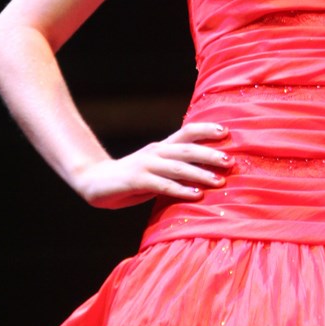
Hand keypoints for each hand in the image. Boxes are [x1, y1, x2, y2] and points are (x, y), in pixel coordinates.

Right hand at [71, 122, 230, 208]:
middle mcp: (156, 152)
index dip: (206, 130)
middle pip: (187, 148)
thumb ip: (176, 169)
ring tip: (219, 181)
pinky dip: (181, 189)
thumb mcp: (156, 169)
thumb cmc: (132, 178)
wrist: (93, 181)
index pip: (187, 132)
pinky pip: (162, 185)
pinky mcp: (136, 180)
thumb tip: (207, 172)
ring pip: (177, 167)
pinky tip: (196, 195)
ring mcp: (145, 165)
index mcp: (162, 147)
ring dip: (200, 173)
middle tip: (231, 161)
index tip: (227, 132)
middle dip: (210, 154)